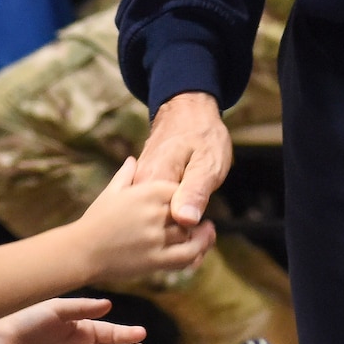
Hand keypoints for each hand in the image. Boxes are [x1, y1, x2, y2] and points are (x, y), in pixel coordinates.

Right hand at [70, 155, 214, 281]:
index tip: (186, 201)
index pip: (179, 189)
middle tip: (198, 220)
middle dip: (193, 216)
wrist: (82, 251)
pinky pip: (185, 256)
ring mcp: (155, 237)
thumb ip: (126, 175)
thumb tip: (132, 159)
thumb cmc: (96, 220)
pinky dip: (197, 252)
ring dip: (199, 235)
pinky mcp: (155, 260)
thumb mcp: (110, 192)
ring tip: (205, 233)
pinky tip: (199, 250)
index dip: (185, 196)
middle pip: (187, 212)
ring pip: (189, 234)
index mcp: (146, 192)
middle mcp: (153, 213)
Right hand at [136, 91, 232, 227]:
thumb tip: (186, 220)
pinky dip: (164, 218)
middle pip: (159, 226)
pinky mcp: (138, 186)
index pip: (171, 224)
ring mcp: (136, 186)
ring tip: (193, 215)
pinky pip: (149, 212)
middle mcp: (139, 185)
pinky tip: (179, 212)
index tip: (204, 224)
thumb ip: (195, 190)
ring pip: (152, 222)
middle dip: (181, 232)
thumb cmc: (200, 134)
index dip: (191, 230)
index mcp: (154, 180)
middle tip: (202, 220)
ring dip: (173, 228)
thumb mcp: (207, 161)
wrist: (185, 111)